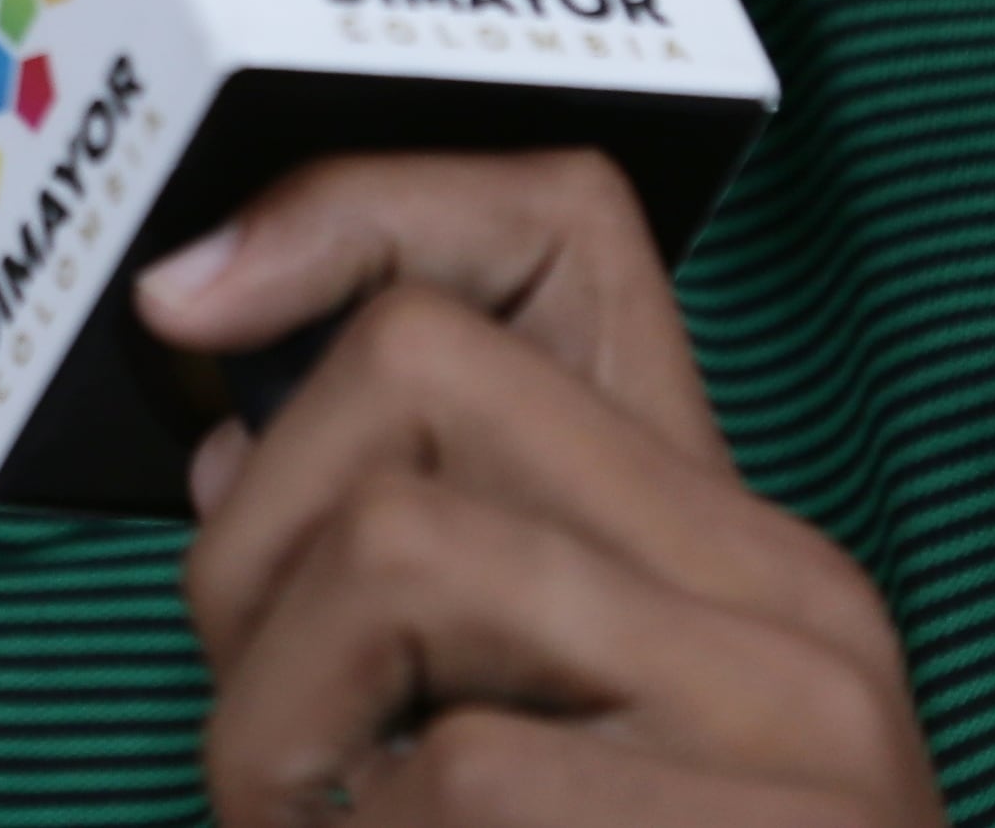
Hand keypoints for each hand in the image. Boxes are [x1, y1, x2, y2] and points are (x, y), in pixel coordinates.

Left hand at [136, 151, 941, 826]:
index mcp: (742, 563)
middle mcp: (797, 608)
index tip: (184, 322)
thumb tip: (233, 445)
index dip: (340, 224)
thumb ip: (440, 612)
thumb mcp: (540, 775)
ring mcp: (810, 731)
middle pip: (415, 382)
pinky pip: (460, 779)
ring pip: (406, 559)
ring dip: (277, 741)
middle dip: (255, 560)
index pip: (551, 222)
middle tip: (261, 768)